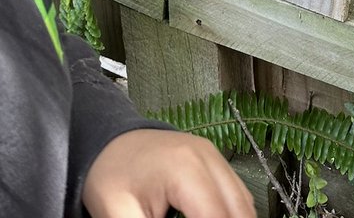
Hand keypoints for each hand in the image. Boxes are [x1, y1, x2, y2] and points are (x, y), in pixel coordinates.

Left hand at [82, 128, 256, 217]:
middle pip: (239, 211)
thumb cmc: (111, 175)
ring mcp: (214, 156)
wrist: (110, 142)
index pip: (216, 217)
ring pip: (243, 204)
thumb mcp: (118, 213)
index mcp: (185, 169)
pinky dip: (232, 215)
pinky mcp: (214, 161)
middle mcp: (208, 157)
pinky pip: (236, 195)